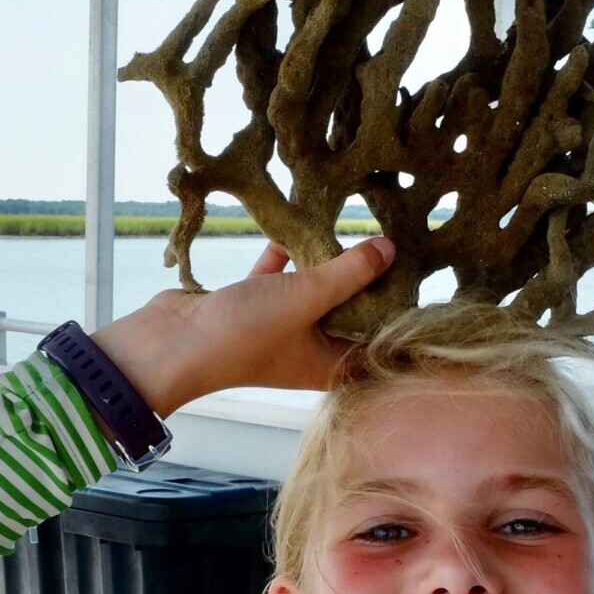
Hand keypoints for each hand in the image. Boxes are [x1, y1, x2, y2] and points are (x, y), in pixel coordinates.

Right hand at [86, 237, 395, 415]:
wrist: (170, 345)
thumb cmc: (242, 336)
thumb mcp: (306, 297)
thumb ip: (349, 273)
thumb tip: (390, 250)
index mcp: (329, 365)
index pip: (378, 345)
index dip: (400, 319)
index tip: (422, 285)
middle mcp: (308, 351)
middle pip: (349, 314)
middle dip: (365, 283)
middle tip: (393, 244)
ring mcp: (278, 328)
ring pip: (312, 293)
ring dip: (324, 265)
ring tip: (350, 229)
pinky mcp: (250, 306)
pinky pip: (276, 278)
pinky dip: (283, 257)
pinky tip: (291, 229)